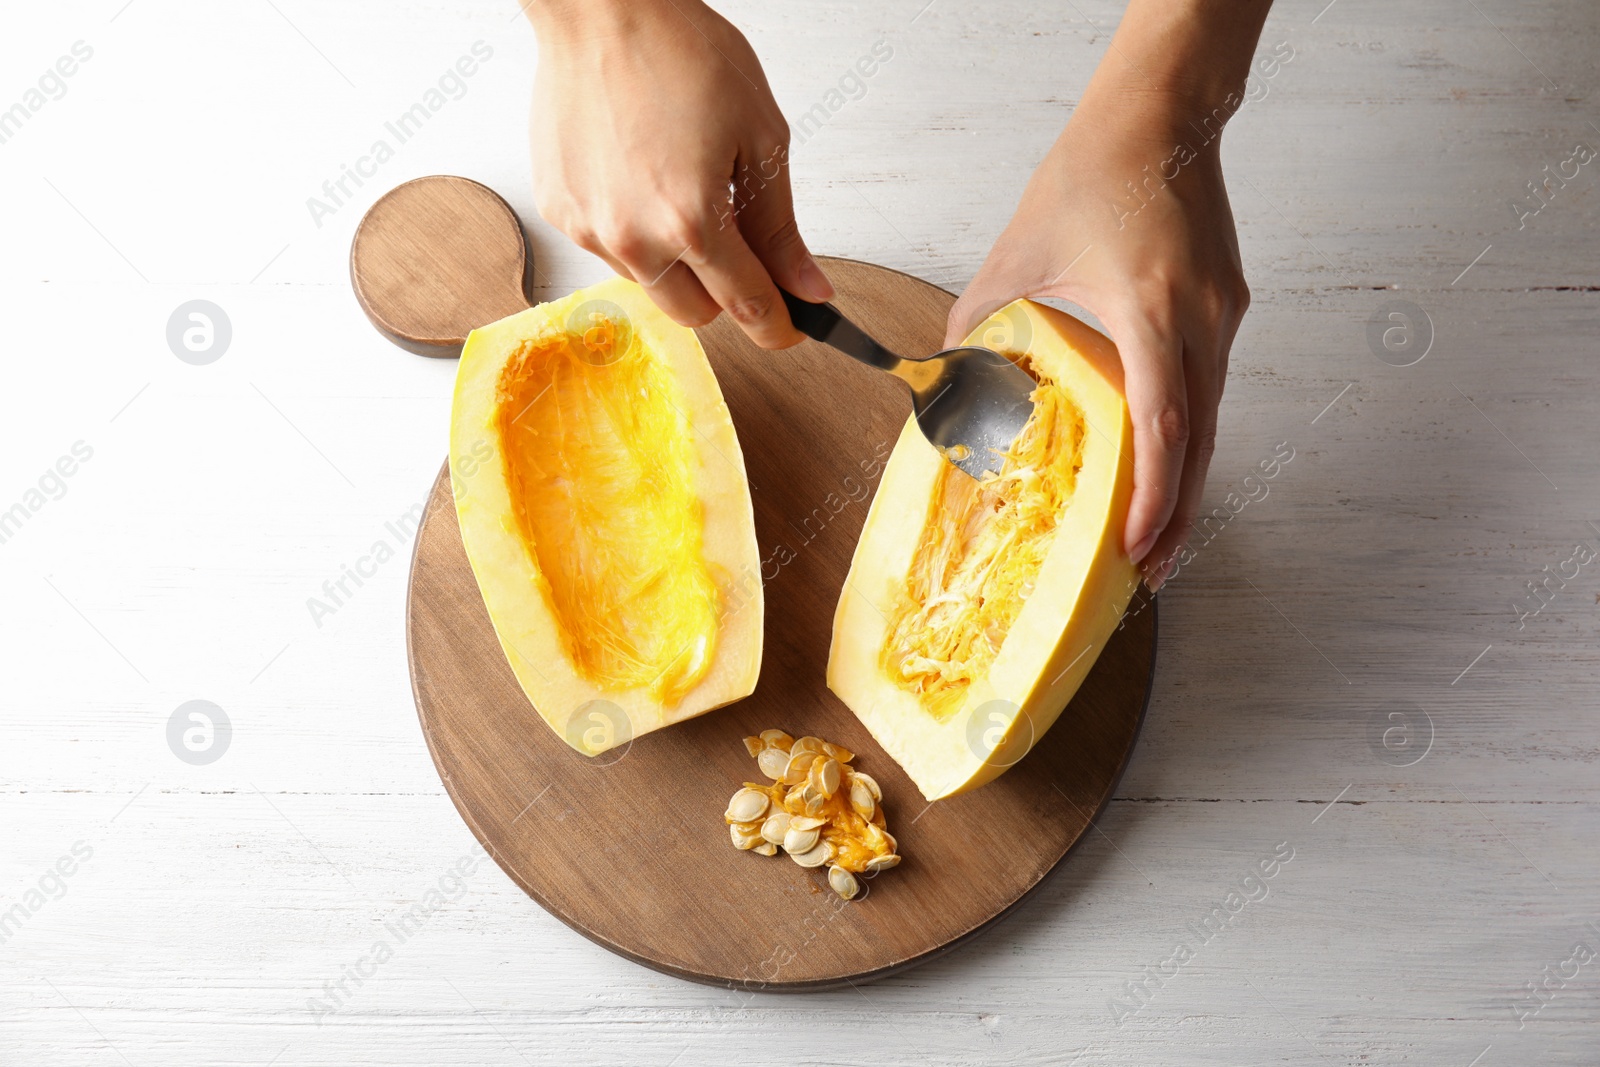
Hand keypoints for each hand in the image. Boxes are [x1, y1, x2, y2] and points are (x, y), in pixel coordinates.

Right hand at [524, 0, 832, 347]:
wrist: (601, 9)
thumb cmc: (681, 53)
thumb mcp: (759, 137)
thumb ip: (781, 228)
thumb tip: (808, 287)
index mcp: (692, 221)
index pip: (746, 306)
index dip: (778, 325)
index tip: (790, 328)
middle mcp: (634, 238)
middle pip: (695, 314)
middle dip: (725, 292)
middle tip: (741, 246)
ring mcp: (590, 229)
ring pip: (651, 283)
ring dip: (676, 260)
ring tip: (681, 188)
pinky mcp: (561, 212)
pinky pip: (610, 248)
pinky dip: (634, 229)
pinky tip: (641, 175)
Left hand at [947, 86, 1250, 590]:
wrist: (1160, 114)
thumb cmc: (1092, 173)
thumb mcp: (1018, 251)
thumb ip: (977, 321)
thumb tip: (944, 378)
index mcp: (1149, 306)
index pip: (1163, 422)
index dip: (1154, 494)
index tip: (1138, 546)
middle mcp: (1200, 317)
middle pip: (1201, 442)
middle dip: (1178, 516)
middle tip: (1151, 571)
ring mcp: (1223, 313)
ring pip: (1214, 421)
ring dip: (1188, 482)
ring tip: (1158, 536)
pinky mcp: (1227, 306)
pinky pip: (1211, 387)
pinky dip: (1190, 436)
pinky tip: (1163, 464)